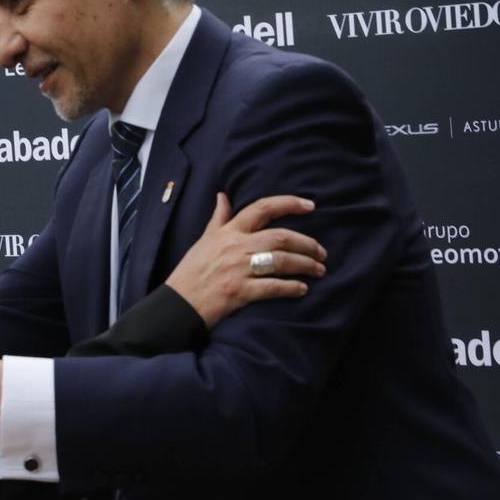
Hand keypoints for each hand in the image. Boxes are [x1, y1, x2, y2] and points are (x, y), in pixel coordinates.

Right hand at [165, 193, 324, 327]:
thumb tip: (223, 196)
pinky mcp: (240, 292)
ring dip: (306, 265)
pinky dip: (292, 287)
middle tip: (321, 252)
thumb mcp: (203, 240)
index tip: (310, 206)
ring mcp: (238, 270)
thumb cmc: (192, 271)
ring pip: (282, 261)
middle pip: (281, 237)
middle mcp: (236, 247)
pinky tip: (302, 289)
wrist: (178, 304)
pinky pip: (274, 287)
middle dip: (307, 244)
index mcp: (229, 232)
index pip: (262, 208)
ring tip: (319, 270)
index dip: (289, 203)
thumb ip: (219, 219)